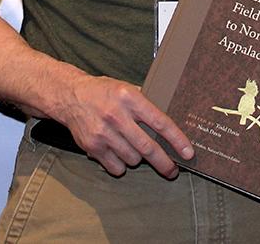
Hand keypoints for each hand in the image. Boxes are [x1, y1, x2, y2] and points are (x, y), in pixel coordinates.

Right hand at [56, 76, 193, 178]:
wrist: (70, 96)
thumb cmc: (103, 92)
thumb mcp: (126, 88)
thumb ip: (145, 104)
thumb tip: (170, 122)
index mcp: (130, 98)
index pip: (160, 122)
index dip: (177, 139)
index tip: (188, 152)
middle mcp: (117, 115)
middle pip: (148, 148)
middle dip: (164, 163)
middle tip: (173, 171)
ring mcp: (104, 133)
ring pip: (133, 159)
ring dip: (138, 159)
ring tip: (133, 148)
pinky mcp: (93, 147)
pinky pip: (116, 167)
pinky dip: (122, 165)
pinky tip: (118, 153)